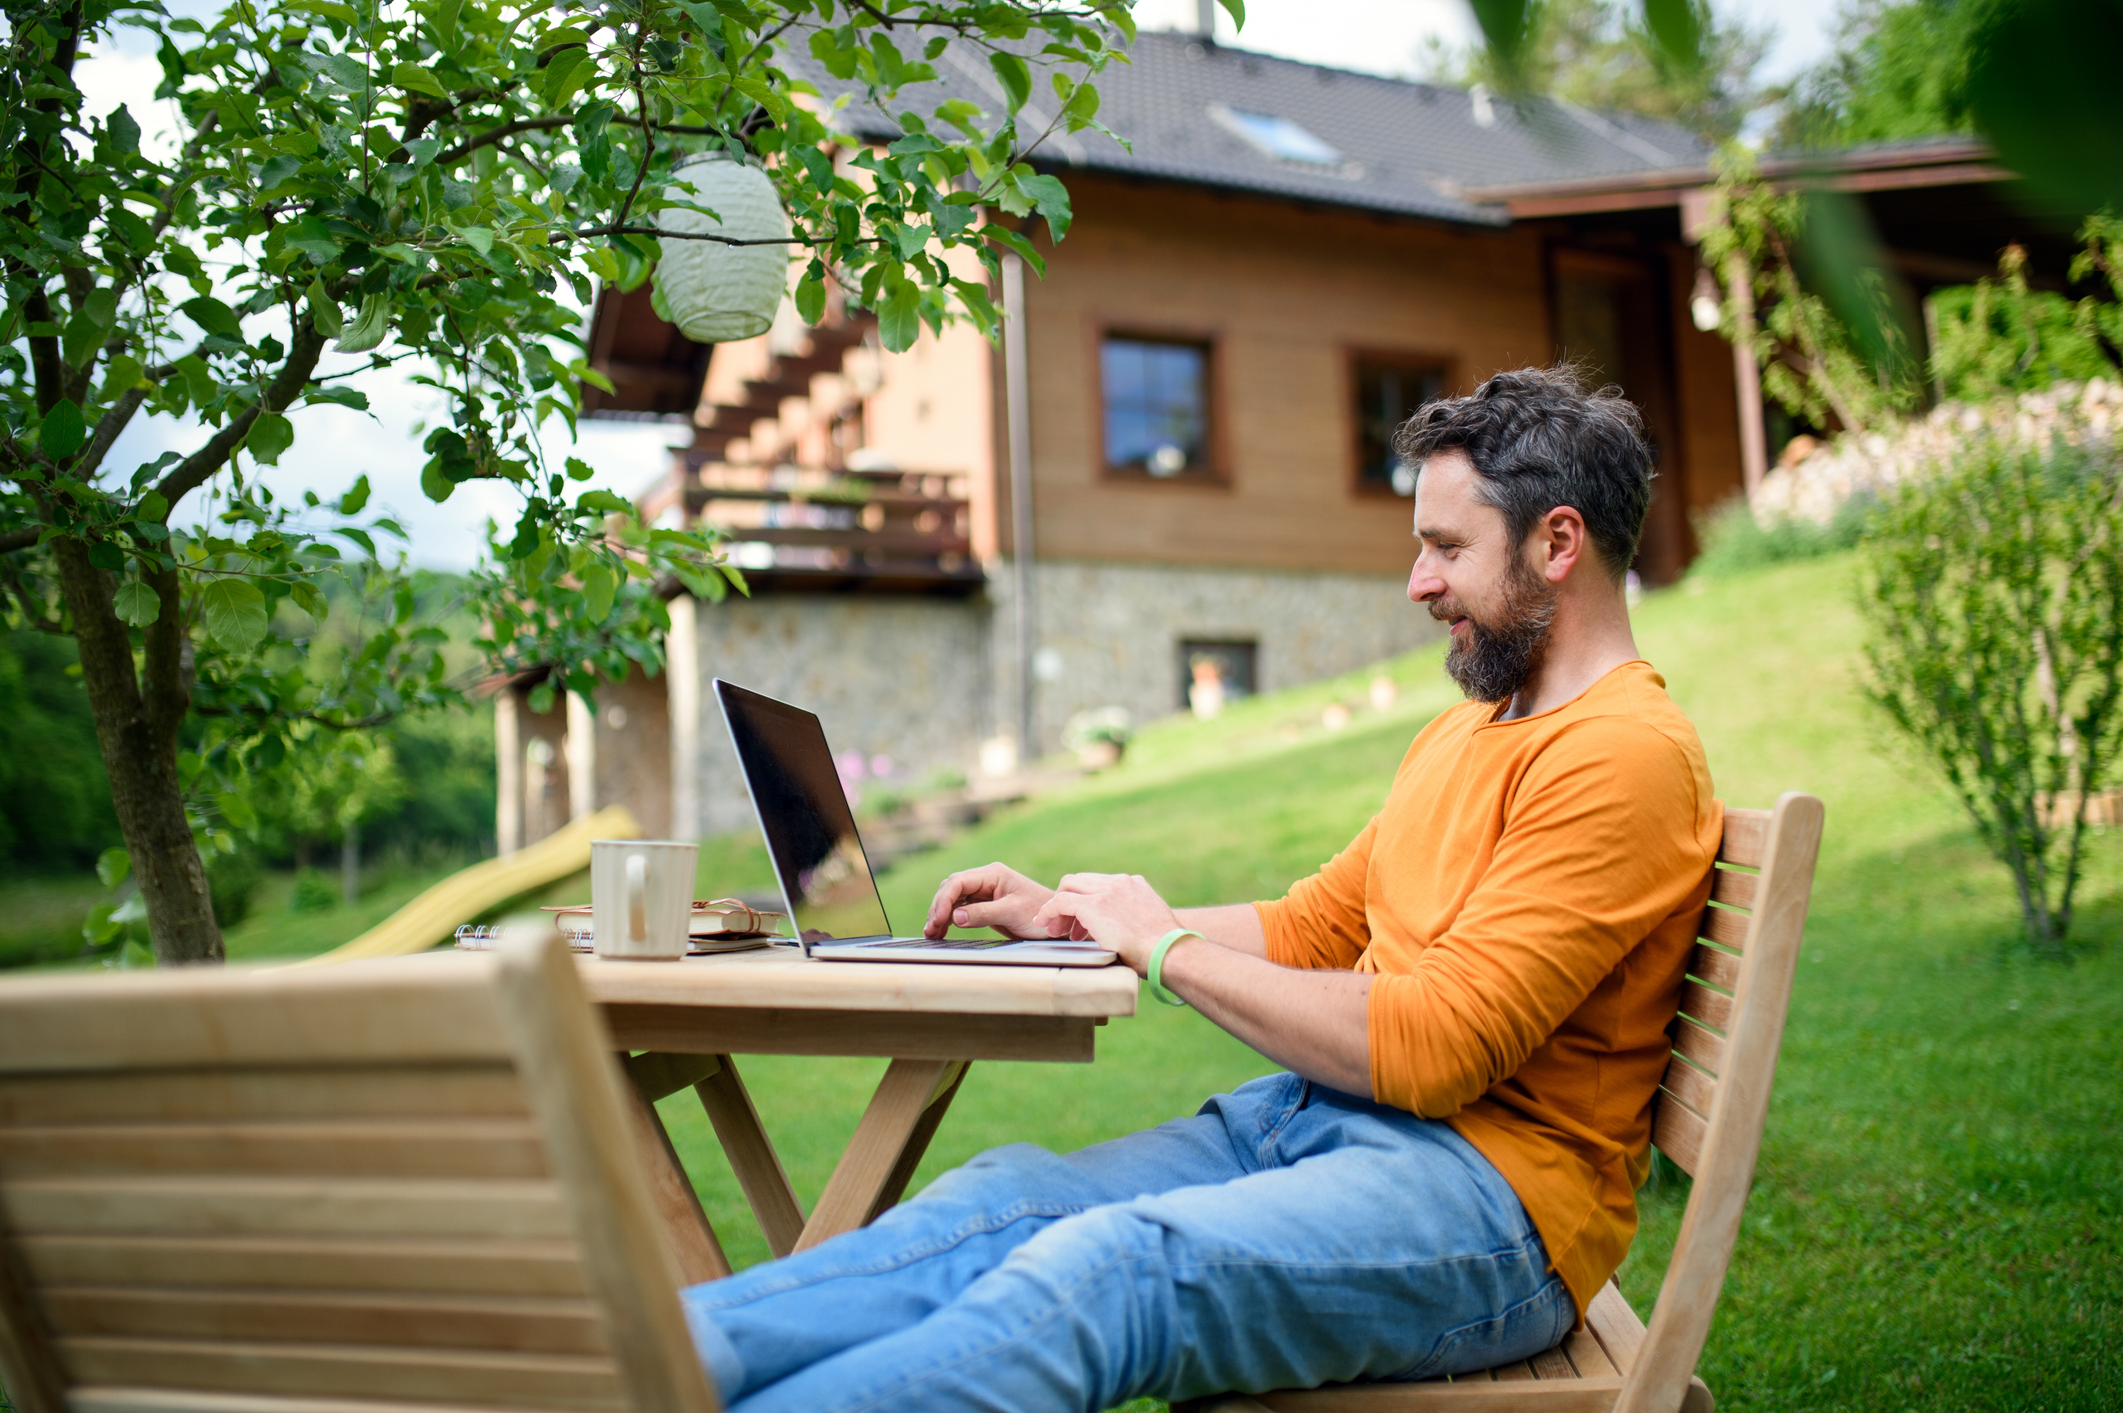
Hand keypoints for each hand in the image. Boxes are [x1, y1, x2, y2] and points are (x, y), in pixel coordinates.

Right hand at [924, 862, 1055, 938]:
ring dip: (940, 914)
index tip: (938, 919)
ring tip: (931, 933)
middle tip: (930, 930)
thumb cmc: (1040, 913)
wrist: (1056, 921)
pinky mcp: (984, 905)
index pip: (959, 882)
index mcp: (993, 874)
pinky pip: (961, 909)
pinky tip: (942, 931)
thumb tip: (956, 917)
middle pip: (951, 889)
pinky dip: (950, 919)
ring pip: (953, 899)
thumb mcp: (1012, 913)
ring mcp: (984, 892)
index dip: (944, 900)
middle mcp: (986, 879)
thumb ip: (983, 914)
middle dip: (938, 908)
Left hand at [1029, 873, 1183, 971]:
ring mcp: (1106, 891)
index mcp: (1134, 884)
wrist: (1168, 953)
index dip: (1086, 901)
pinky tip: (1043, 924)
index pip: (1100, 884)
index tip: (1082, 924)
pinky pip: (1061, 902)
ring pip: (1068, 887)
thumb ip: (1135, 919)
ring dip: (1058, 908)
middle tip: (1064, 928)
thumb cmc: (1164, 950)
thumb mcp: (1150, 924)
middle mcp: (1119, 882)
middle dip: (1069, 902)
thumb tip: (1126, 934)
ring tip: (1055, 931)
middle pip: (1081, 881)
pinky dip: (1049, 911)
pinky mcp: (1093, 905)